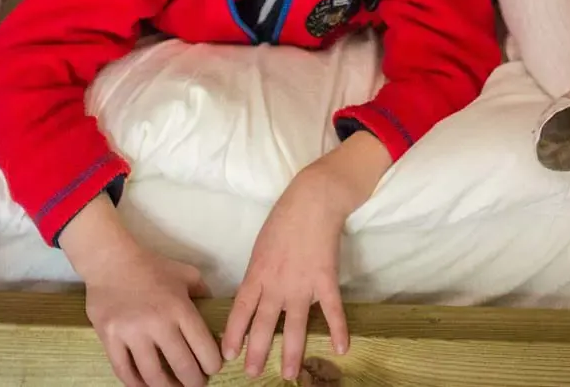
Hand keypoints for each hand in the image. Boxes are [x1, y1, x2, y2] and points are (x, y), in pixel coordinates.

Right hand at [64, 199, 221, 386]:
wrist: (110, 259)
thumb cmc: (151, 266)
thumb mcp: (185, 273)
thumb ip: (203, 292)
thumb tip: (215, 311)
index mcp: (180, 308)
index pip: (204, 348)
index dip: (212, 365)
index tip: (212, 369)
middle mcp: (157, 323)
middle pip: (183, 367)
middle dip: (194, 382)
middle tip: (196, 384)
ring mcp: (131, 333)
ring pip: (154, 375)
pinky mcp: (109, 338)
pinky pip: (124, 371)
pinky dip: (137, 384)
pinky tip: (146, 386)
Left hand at [224, 137, 384, 380]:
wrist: (313, 200)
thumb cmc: (284, 219)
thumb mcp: (261, 247)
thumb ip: (258, 274)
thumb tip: (253, 297)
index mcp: (257, 273)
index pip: (241, 310)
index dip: (234, 333)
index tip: (227, 354)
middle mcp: (277, 283)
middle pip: (264, 323)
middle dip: (257, 351)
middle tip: (252, 374)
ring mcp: (302, 284)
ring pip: (294, 325)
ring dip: (291, 351)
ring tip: (288, 374)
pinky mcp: (325, 280)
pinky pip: (333, 310)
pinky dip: (339, 330)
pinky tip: (342, 349)